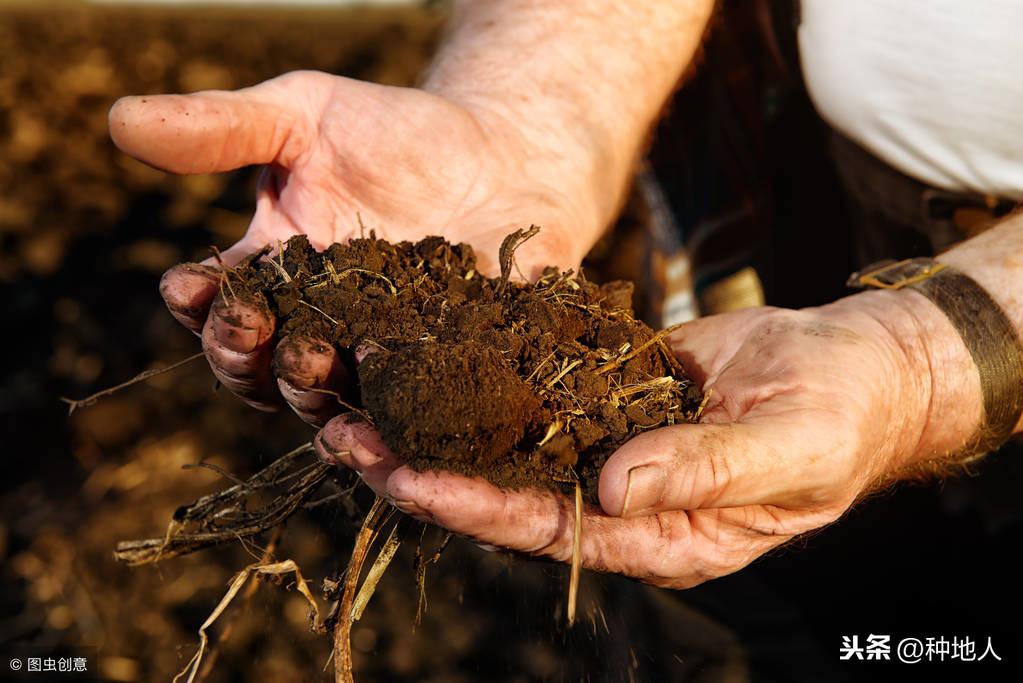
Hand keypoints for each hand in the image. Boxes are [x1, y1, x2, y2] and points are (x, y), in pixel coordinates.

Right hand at [109, 70, 599, 421]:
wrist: (504, 151)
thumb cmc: (397, 132)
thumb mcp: (305, 115)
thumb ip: (224, 128)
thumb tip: (118, 119)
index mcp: (276, 281)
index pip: (219, 310)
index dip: (201, 307)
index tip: (192, 286)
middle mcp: (320, 332)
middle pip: (265, 372)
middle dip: (251, 359)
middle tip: (261, 334)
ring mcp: (383, 361)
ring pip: (332, 402)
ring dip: (314, 393)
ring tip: (321, 364)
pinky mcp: (446, 376)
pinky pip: (419, 409)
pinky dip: (405, 414)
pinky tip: (407, 399)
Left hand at [316, 293, 949, 587]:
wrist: (854, 366)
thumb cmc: (841, 416)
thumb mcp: (791, 447)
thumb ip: (709, 471)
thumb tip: (618, 487)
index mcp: (664, 534)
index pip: (551, 529)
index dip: (476, 506)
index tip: (406, 478)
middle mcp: (623, 502)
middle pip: (507, 494)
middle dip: (426, 468)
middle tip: (343, 437)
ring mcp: (612, 450)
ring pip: (509, 444)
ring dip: (437, 421)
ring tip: (357, 398)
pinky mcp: (609, 401)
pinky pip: (537, 393)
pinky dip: (482, 378)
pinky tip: (430, 353)